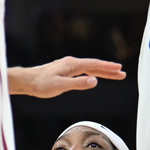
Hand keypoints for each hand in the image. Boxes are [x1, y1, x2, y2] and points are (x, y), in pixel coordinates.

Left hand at [8, 56, 126, 98]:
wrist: (27, 81)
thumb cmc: (41, 84)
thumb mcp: (60, 86)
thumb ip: (78, 84)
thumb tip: (94, 81)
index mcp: (72, 65)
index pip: (94, 65)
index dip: (108, 68)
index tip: (120, 69)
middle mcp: (72, 63)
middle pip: (94, 65)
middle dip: (109, 69)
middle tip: (122, 73)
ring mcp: (68, 66)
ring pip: (89, 68)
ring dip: (102, 71)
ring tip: (114, 74)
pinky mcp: (65, 70)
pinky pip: (83, 70)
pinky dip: (93, 72)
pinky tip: (95, 75)